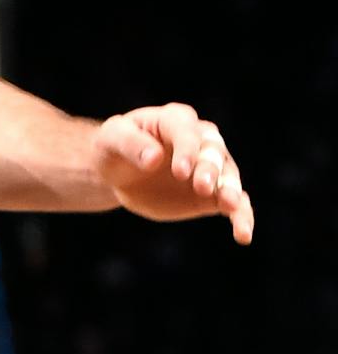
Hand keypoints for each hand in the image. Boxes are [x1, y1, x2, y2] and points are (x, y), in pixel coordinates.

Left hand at [94, 104, 250, 242]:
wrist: (119, 174)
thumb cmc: (113, 148)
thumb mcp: (110, 139)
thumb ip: (130, 144)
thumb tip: (154, 157)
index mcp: (174, 119)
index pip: (186, 132)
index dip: (186, 150)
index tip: (180, 172)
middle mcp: (200, 140)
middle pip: (213, 151)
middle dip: (210, 169)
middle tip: (202, 188)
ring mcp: (210, 167)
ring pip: (229, 176)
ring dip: (231, 190)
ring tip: (230, 206)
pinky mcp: (214, 194)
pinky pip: (235, 204)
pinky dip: (242, 217)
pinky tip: (243, 234)